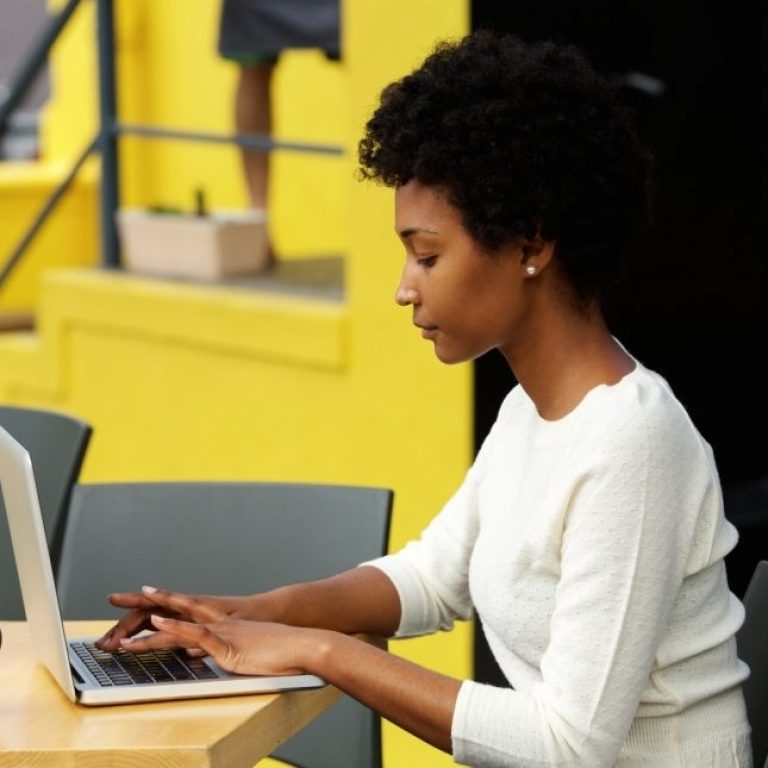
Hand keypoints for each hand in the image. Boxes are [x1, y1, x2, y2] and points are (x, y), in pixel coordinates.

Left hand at [117, 588, 324, 676]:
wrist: (298, 638)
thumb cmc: (272, 647)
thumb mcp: (236, 648)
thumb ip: (213, 648)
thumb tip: (193, 654)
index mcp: (213, 619)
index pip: (177, 607)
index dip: (154, 602)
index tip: (131, 597)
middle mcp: (213, 616)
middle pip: (171, 605)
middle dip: (141, 601)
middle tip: (114, 595)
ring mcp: (219, 626)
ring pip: (179, 618)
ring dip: (150, 617)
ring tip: (128, 613)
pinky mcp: (227, 639)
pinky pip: (197, 630)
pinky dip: (176, 625)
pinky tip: (160, 622)